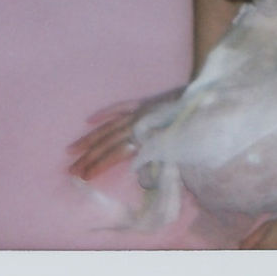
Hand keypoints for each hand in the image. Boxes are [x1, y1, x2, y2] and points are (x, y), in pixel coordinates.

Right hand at [66, 89, 183, 179]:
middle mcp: (138, 124)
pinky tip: (89, 120)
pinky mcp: (144, 103)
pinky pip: (120, 107)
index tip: (83, 177)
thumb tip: (140, 176)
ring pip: (109, 126)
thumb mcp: (178, 150)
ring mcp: (139, 112)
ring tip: (72, 150)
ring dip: (89, 139)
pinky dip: (105, 114)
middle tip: (71, 170)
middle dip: (88, 157)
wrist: (206, 98)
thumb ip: (159, 162)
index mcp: (146, 137)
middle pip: (108, 142)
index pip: (115, 154)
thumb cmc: (194, 128)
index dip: (98, 165)